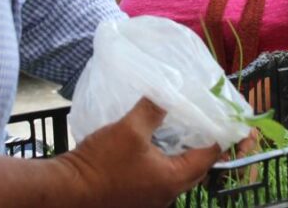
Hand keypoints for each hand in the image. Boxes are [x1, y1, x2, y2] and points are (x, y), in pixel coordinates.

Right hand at [56, 98, 220, 207]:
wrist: (66, 191)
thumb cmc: (102, 163)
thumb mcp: (130, 129)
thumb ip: (153, 108)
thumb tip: (168, 90)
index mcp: (173, 180)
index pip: (209, 156)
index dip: (218, 136)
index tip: (221, 118)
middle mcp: (167, 195)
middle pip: (195, 169)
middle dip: (201, 146)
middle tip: (202, 122)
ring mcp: (150, 200)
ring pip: (175, 175)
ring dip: (180, 155)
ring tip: (180, 130)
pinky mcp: (134, 198)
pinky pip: (158, 179)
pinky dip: (163, 163)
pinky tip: (152, 146)